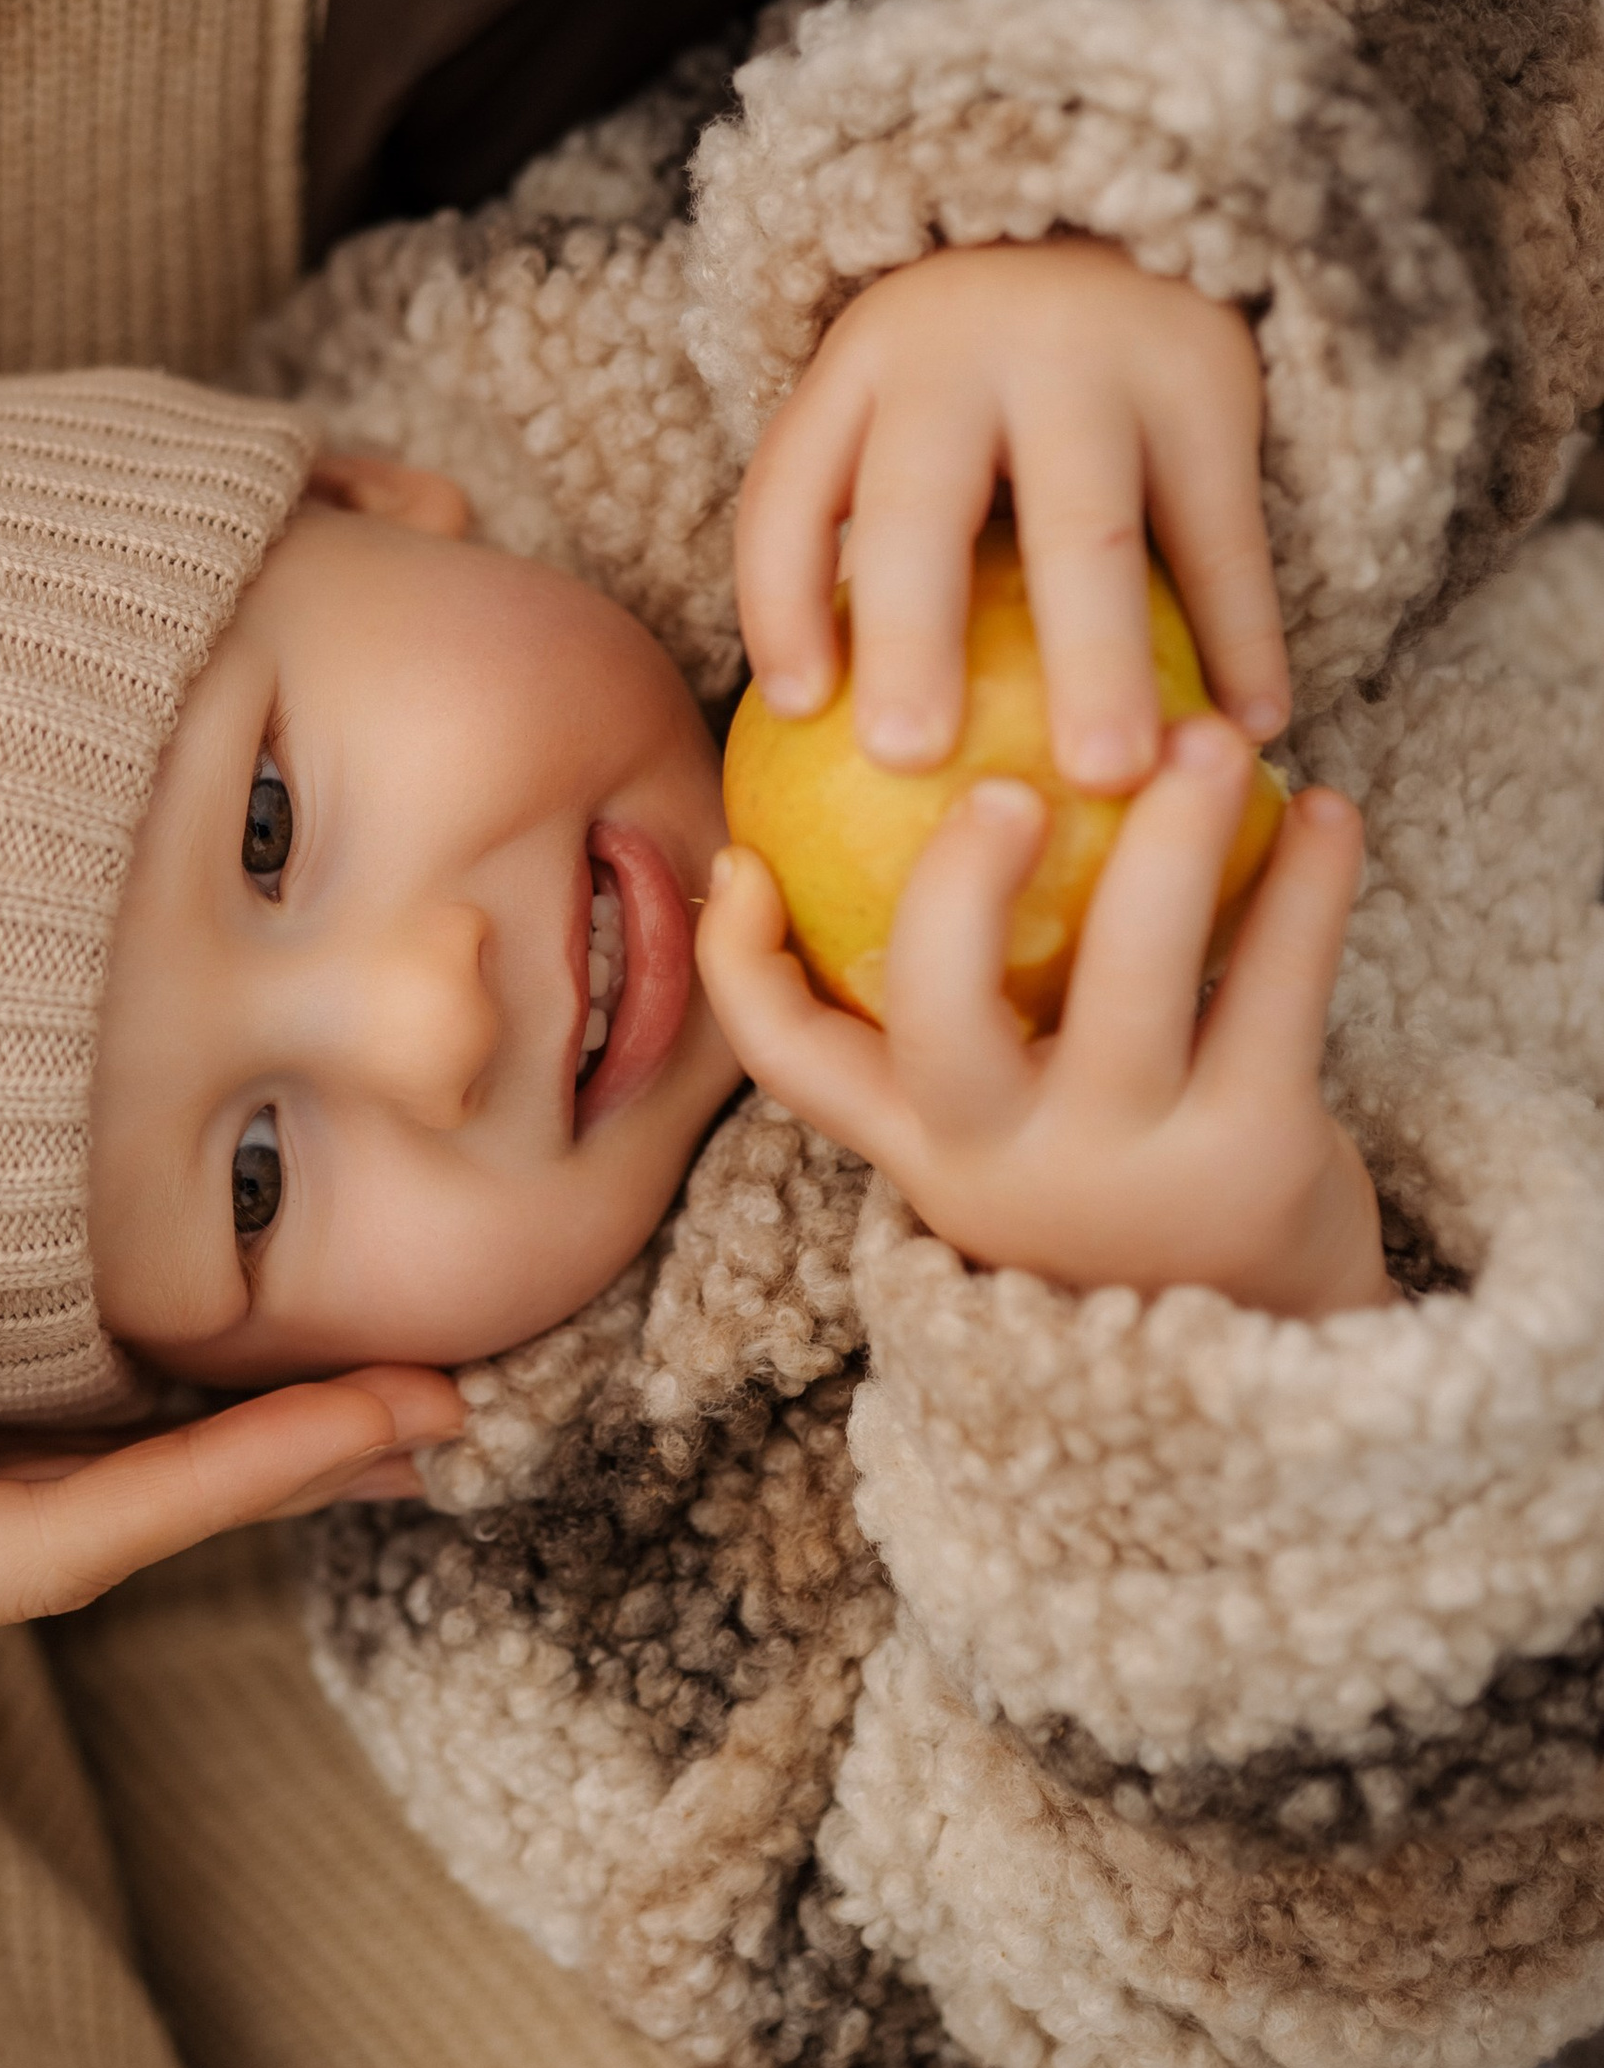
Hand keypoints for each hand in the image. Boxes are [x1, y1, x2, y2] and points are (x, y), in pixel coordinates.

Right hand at [0, 1155, 461, 1682]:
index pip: (49, 1541)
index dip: (231, 1482)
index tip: (398, 1412)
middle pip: (76, 1538)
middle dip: (261, 1476)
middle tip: (451, 1398)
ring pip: (40, 1502)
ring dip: (200, 1449)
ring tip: (370, 1389)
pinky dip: (103, 1413)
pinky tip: (190, 1365)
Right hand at [695, 714, 1389, 1318]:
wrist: (1282, 1333)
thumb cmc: (1132, 1178)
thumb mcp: (1026, 1131)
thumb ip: (978, 1017)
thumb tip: (922, 819)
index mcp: (932, 1148)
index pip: (794, 1063)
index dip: (740, 962)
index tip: (743, 856)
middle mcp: (1009, 1165)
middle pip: (939, 1012)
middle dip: (957, 884)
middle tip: (1009, 779)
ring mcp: (1132, 1167)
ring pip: (1133, 975)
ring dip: (1174, 833)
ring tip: (1208, 735)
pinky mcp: (1258, 1155)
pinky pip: (1279, 986)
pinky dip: (1309, 884)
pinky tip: (1327, 811)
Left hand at [735, 240, 1289, 792]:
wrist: (1133, 217)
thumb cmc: (989, 376)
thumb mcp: (903, 401)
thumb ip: (866, 527)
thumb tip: (818, 739)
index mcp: (866, 365)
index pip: (790, 489)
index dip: (777, 602)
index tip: (797, 715)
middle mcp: (965, 352)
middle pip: (921, 510)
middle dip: (910, 638)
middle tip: (907, 759)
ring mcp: (1094, 360)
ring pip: (1088, 530)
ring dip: (1098, 661)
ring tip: (1113, 781)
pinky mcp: (1209, 380)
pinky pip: (1221, 531)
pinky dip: (1242, 631)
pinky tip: (1254, 722)